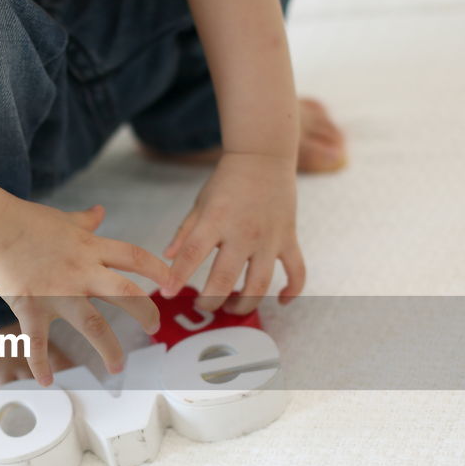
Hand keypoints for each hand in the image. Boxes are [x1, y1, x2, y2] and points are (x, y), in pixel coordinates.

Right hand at [0, 202, 171, 385]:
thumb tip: (101, 211)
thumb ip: (86, 221)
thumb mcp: (64, 220)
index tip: (173, 283)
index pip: (135, 258)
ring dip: (108, 349)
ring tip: (117, 368)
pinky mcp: (32, 307)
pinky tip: (46, 381)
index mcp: (91, 249)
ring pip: (93, 325)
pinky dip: (40, 363)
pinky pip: (38, 341)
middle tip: (155, 328)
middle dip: (145, 313)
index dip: (158, 270)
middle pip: (125, 295)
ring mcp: (57, 292)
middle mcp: (81, 272)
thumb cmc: (26, 221)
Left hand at [161, 151, 305, 314]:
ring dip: (245, 305)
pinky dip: (292, 291)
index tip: (167, 293)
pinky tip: (279, 301)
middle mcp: (243, 232)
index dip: (178, 277)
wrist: (264, 157)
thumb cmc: (228, 182)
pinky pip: (296, 271)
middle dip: (210, 301)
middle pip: (225, 279)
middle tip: (202, 307)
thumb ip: (185, 233)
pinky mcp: (289, 239)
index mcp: (216, 220)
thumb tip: (167, 258)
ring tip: (232, 308)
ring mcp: (269, 238)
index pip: (193, 254)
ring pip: (259, 284)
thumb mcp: (200, 204)